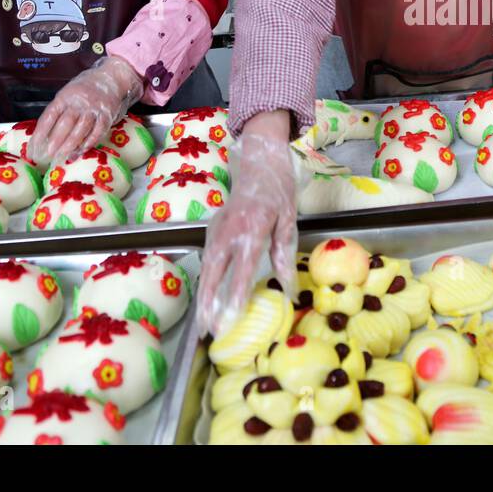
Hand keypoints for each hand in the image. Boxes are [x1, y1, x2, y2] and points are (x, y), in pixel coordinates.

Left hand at [32, 56, 143, 164]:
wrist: (110, 78)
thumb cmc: (84, 89)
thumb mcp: (66, 95)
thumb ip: (57, 112)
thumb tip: (44, 136)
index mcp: (64, 97)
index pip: (49, 117)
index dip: (40, 133)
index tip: (33, 147)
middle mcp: (79, 102)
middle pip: (65, 124)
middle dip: (55, 142)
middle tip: (47, 156)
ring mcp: (94, 109)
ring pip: (81, 129)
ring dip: (70, 145)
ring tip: (62, 157)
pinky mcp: (106, 115)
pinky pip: (97, 132)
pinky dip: (88, 143)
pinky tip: (80, 151)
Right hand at [197, 133, 298, 336]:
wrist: (259, 162)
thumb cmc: (278, 191)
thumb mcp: (288, 220)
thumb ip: (283, 253)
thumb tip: (289, 288)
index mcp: (251, 228)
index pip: (241, 268)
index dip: (235, 294)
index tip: (231, 317)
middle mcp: (229, 230)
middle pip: (213, 272)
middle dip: (208, 302)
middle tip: (207, 329)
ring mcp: (217, 229)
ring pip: (206, 267)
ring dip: (203, 295)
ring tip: (204, 323)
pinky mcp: (212, 229)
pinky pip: (207, 259)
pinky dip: (205, 280)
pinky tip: (207, 299)